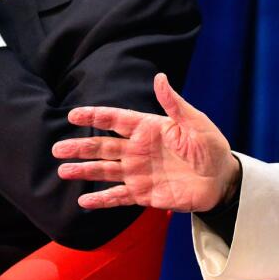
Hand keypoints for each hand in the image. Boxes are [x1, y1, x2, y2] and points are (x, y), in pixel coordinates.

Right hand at [54, 73, 238, 211]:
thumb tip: (159, 78)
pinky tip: (83, 201)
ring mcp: (138, 173)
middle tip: (57, 148)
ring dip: (83, 171)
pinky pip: (118, 197)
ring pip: (105, 171)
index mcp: (149, 128)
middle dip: (80, 147)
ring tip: (62, 171)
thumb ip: (175, 105)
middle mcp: (138, 150)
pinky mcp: (143, 194)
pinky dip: (101, 200)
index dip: (94, 116)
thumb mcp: (196, 123)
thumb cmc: (211, 147)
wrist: (221, 179)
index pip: (116, 120)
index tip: (73, 115)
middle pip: (103, 147)